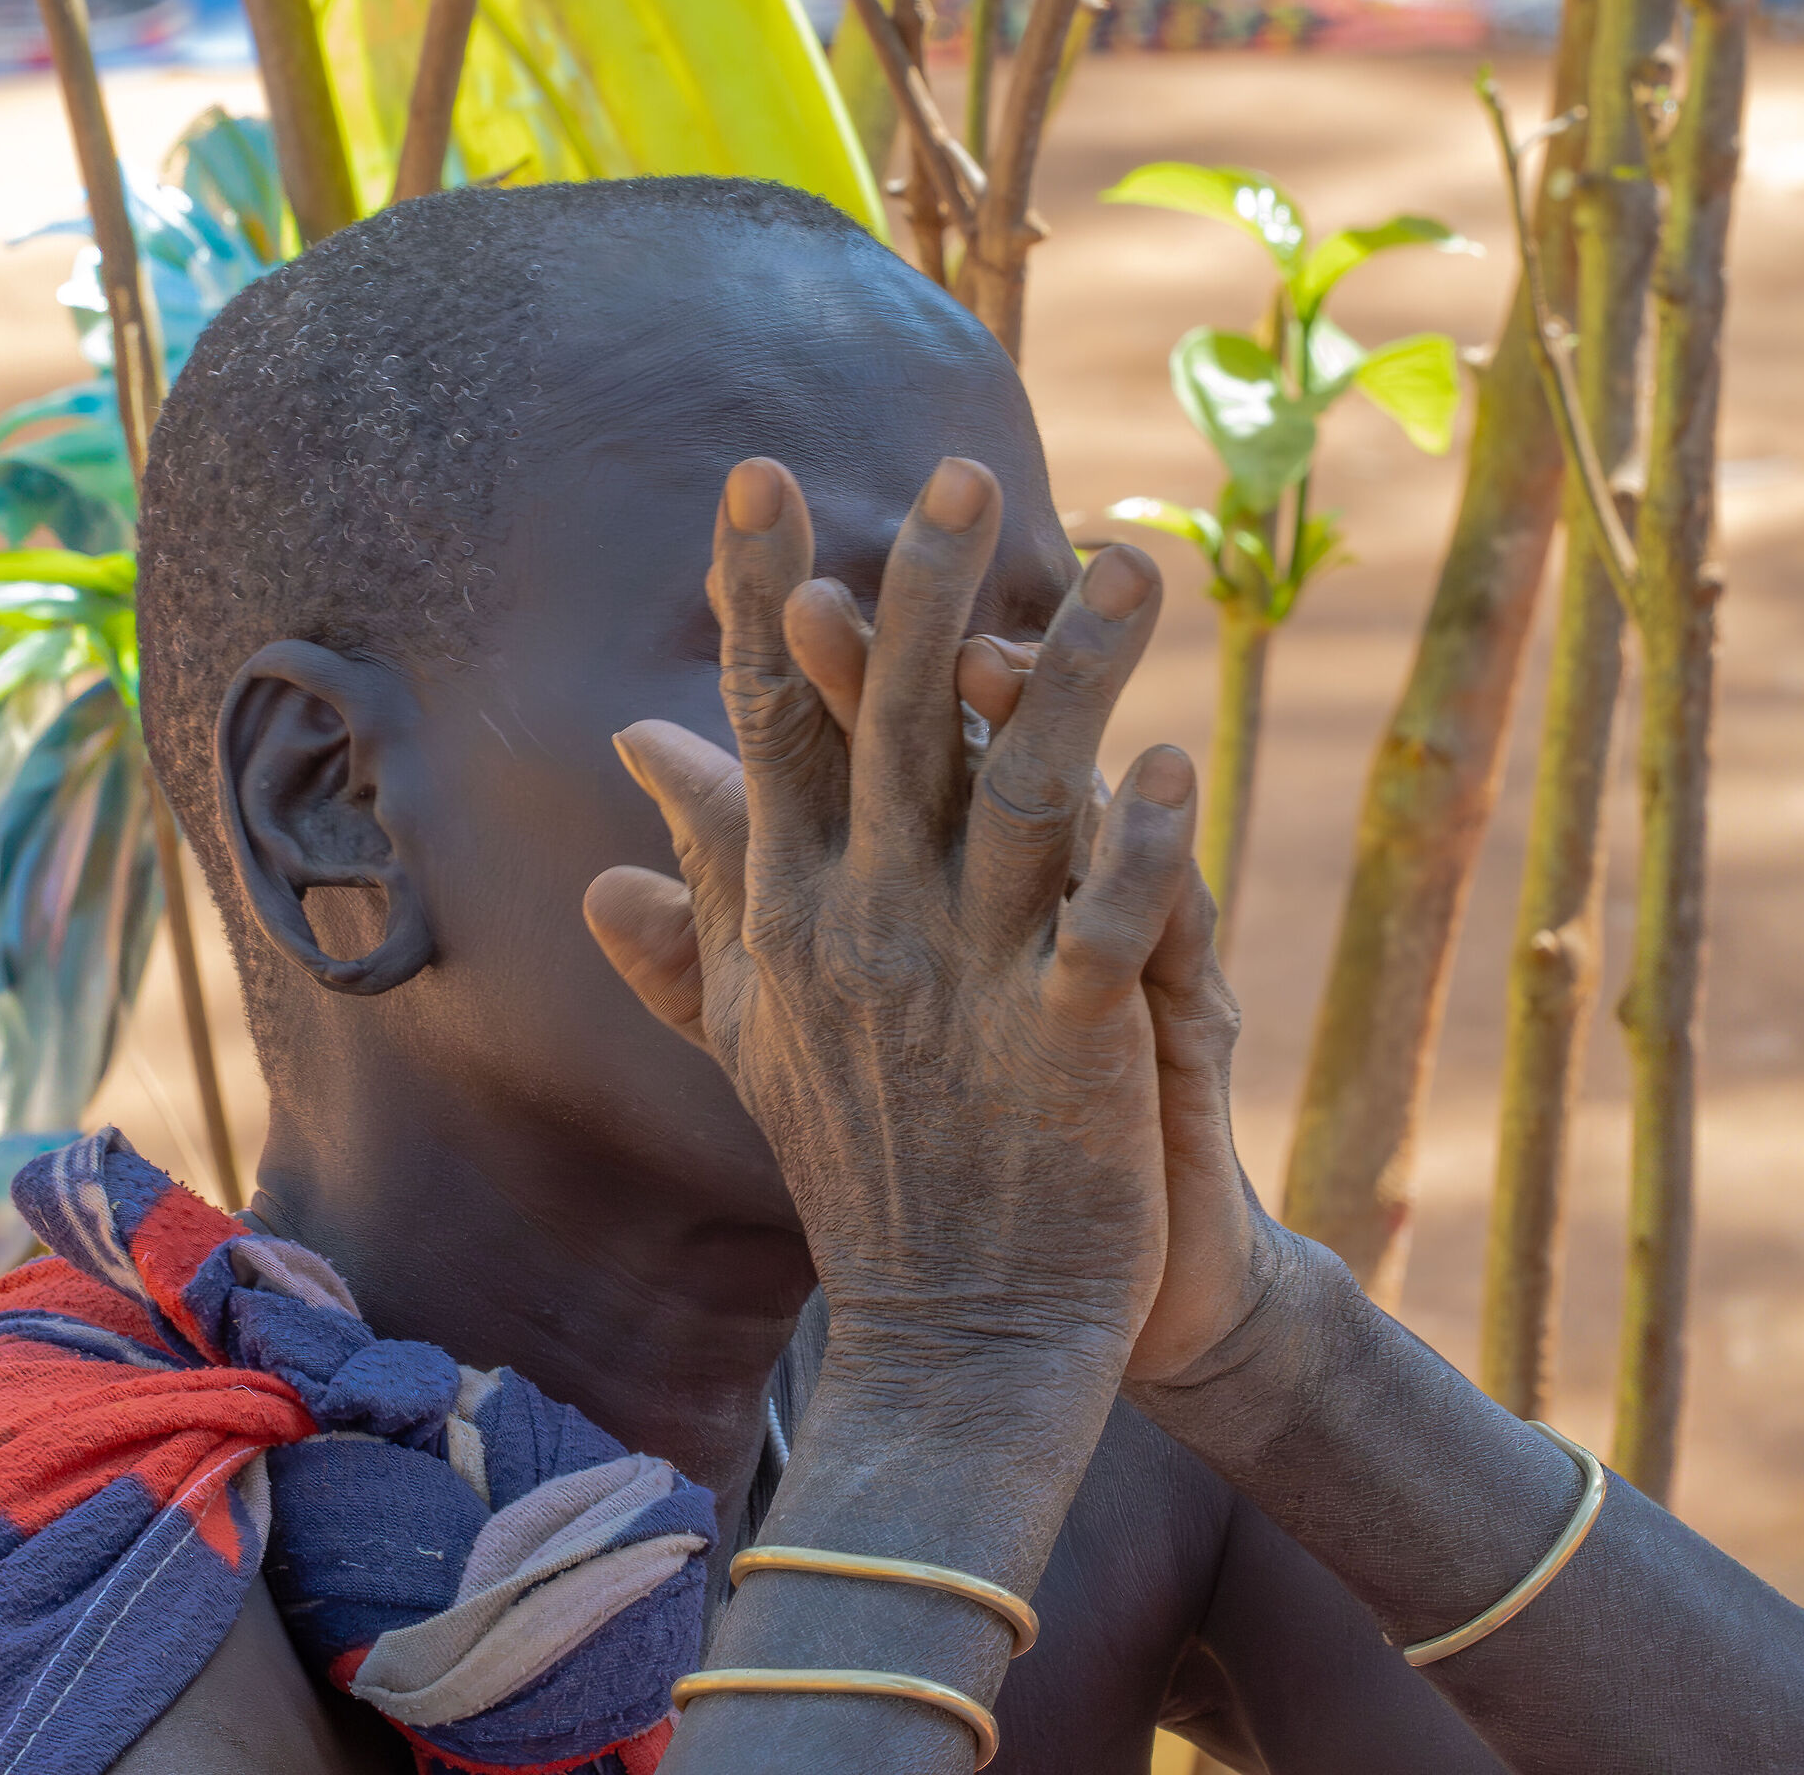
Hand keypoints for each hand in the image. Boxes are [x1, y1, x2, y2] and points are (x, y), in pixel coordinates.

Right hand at [586, 457, 1191, 1368]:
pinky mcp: (1064, 1044)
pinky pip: (1103, 925)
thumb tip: (633, 761)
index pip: (763, 721)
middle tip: (957, 472)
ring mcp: (963, 982)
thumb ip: (695, 889)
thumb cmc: (860, 1164)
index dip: (756, 590)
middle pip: (887, 724)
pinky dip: (1136, 847)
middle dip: (919, 590)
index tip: (756, 471)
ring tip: (1127, 570)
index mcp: (789, 912)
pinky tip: (1169, 766)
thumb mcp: (751, 1022)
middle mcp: (864, 926)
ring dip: (1068, 679)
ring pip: (1014, 794)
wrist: (952, 1333)